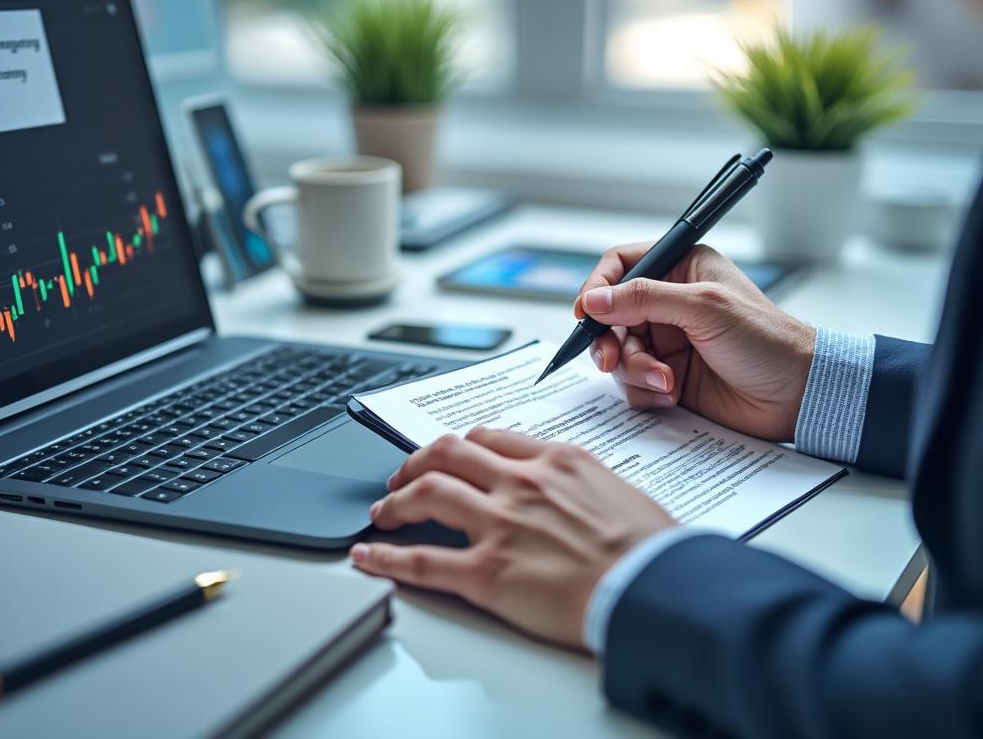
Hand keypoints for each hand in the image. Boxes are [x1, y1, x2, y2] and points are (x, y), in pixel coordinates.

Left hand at [350, 428, 675, 649]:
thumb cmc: (651, 548)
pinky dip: (386, 556)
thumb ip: (582, 483)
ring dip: (394, 501)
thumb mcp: (618, 491)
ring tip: (381, 511)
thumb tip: (572, 492)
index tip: (449, 456)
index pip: (490, 439)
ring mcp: (499, 524)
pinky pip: (422, 559)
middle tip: (403, 477)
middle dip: (416, 462)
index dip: (459, 447)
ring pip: (426, 493)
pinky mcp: (487, 572)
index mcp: (555, 460)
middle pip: (448, 454)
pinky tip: (368, 556)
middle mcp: (520, 482)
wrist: (656, 586)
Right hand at [575, 244, 815, 441]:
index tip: (586, 313)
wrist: (799, 395)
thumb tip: (594, 300)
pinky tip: (672, 395)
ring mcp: (668, 342)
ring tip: (666, 382)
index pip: (621, 266)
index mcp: (682, 269)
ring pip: (619, 354)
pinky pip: (633, 384)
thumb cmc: (767, 340)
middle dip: (609, 342)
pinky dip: (646, 391)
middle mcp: (670, 303)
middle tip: (611, 360)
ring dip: (635, 371)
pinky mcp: (669, 377)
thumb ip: (644, 298)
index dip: (597, 287)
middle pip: (611, 316)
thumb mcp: (703, 308)